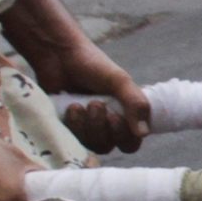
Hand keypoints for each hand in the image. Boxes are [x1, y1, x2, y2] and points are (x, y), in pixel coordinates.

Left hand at [20, 36, 149, 155]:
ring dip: (85, 126)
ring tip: (78, 105)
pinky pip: (72, 140)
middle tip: (95, 104)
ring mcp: (86, 127)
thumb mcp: (119, 80)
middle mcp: (106, 124)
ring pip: (89, 144)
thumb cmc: (91, 64)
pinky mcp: (67, 127)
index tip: (115, 117)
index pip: (130, 142)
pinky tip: (70, 107)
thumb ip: (135, 103)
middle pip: (108, 146)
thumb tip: (144, 133)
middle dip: (100, 128)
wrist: (58, 55)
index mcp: (125, 113)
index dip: (124, 137)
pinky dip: (72, 125)